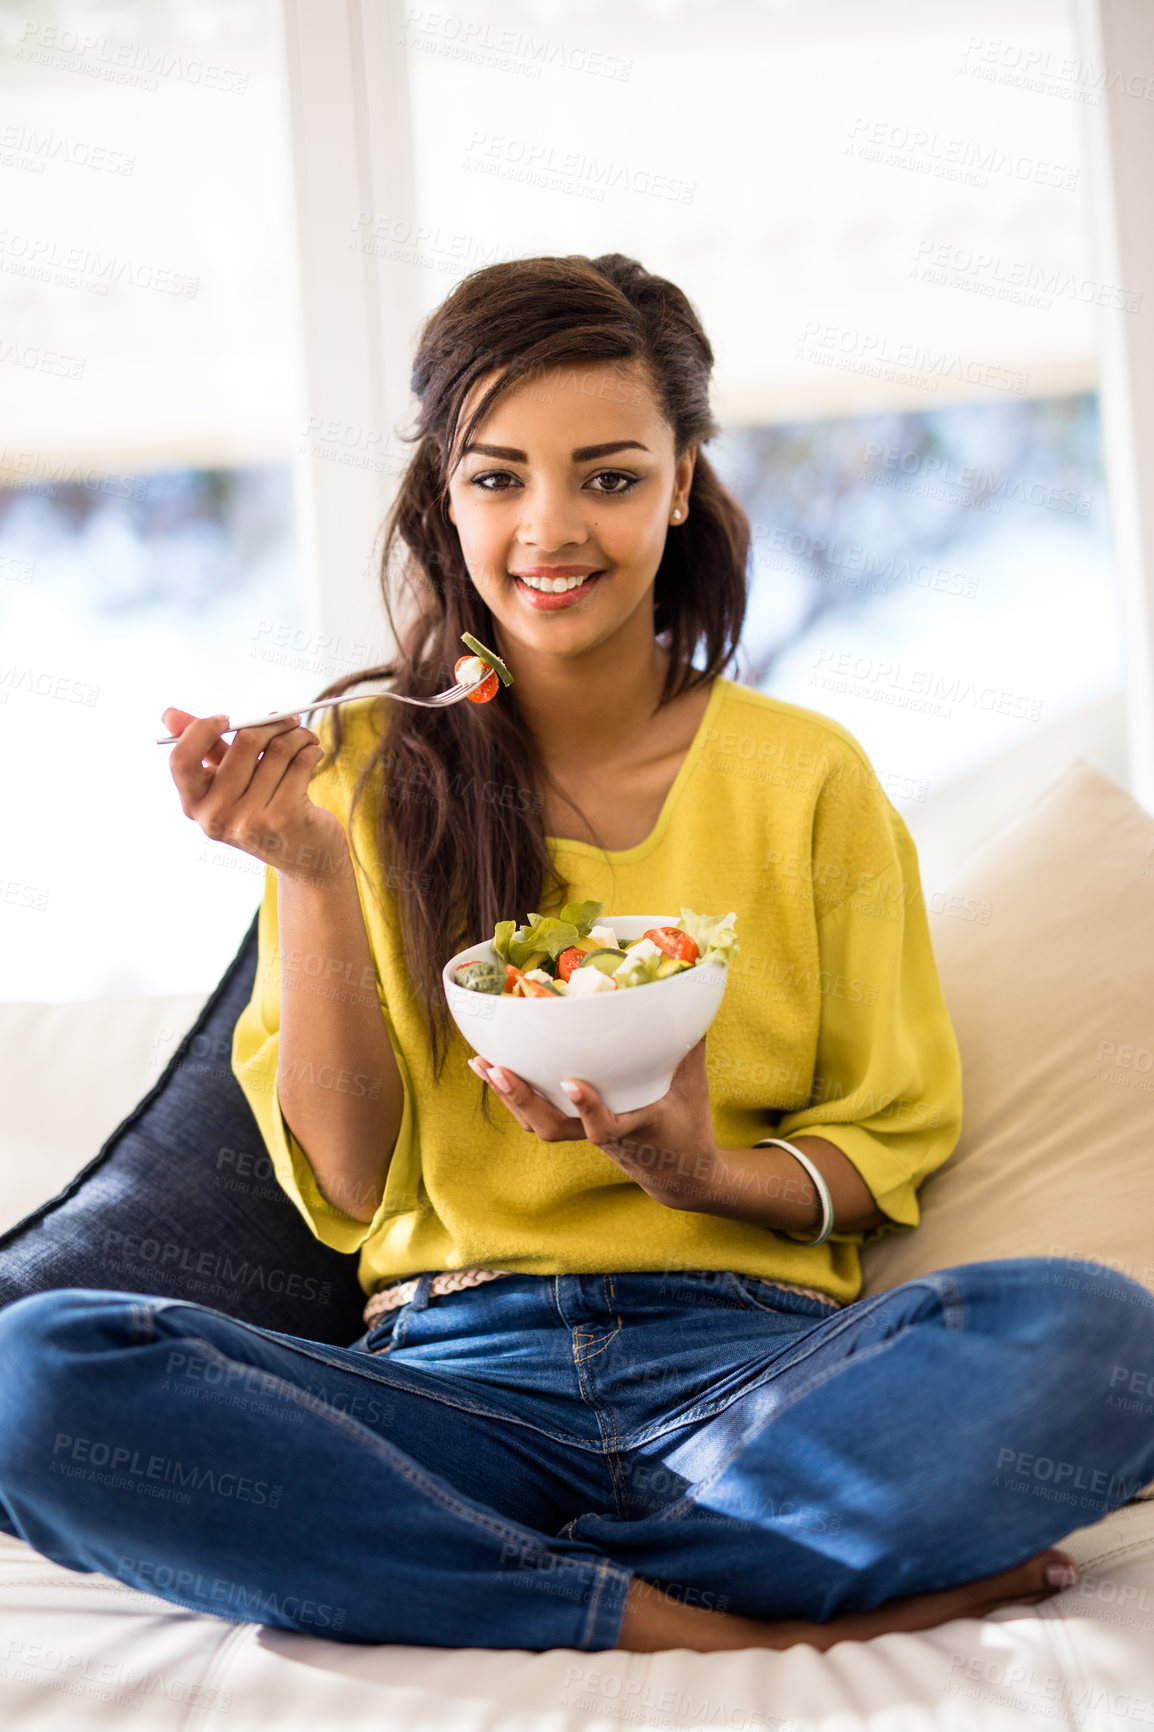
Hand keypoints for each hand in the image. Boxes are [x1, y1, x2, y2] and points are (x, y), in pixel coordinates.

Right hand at [162, 707, 349, 883]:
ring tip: (306, 739)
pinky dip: (311, 750)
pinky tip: (314, 754)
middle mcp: (217, 816)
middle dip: (273, 723)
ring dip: (299, 736)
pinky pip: (300, 763)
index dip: (202, 730)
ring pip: (279, 749)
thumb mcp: (230, 784)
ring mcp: (250, 820)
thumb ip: (205, 749)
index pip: (181, 759)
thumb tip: (169, 714)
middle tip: (289, 719)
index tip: (227, 718)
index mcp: (195, 805)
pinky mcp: (285, 818)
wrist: (306, 860)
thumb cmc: (264, 812)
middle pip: (244, 742)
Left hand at [468, 1036, 722, 1211]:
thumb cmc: (688, 1127)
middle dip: (523, 1099)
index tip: (573, 1083)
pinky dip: (513, 1095)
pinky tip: (493, 1070)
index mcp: (635, 1128)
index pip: (606, 1127)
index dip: (588, 1108)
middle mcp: (604, 1135)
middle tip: (498, 1069)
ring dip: (508, 1096)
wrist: (678, 1174)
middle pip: (555, 1127)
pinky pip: (538, 1117)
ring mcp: (585, 1135)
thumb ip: (690, 1048)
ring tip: (481, 1063)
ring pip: (540, 1124)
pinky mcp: (575, 1130)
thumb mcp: (694, 1089)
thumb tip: (692, 1004)